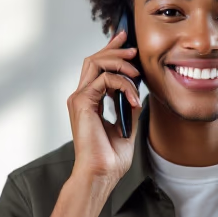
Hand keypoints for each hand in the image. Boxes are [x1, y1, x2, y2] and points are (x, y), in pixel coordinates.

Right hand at [68, 31, 142, 186]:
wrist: (101, 174)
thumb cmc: (110, 159)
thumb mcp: (126, 126)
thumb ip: (128, 107)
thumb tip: (138, 91)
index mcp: (89, 102)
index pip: (97, 69)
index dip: (110, 51)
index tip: (126, 41)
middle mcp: (81, 97)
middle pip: (94, 59)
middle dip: (115, 48)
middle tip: (133, 47)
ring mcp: (79, 98)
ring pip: (96, 63)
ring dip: (119, 62)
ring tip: (137, 73)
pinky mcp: (82, 102)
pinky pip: (105, 79)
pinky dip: (123, 84)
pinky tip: (133, 98)